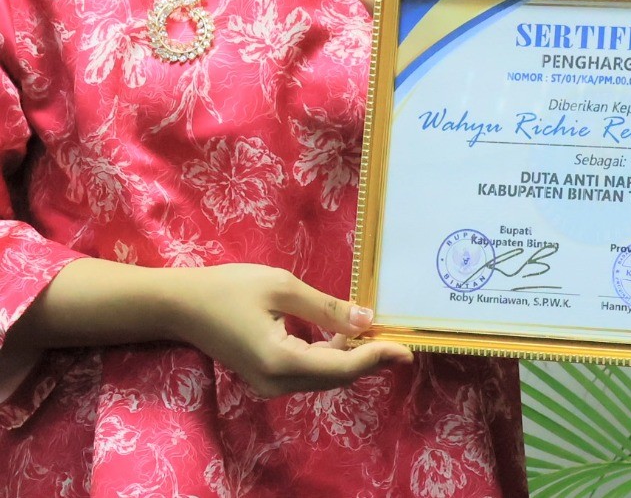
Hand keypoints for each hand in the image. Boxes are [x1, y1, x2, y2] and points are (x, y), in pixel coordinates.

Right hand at [166, 263, 412, 398]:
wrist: (182, 305)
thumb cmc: (231, 288)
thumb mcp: (284, 288)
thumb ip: (327, 308)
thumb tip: (367, 320)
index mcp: (281, 361)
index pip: (342, 366)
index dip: (377, 357)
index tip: (407, 349)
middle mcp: (276, 382)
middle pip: (336, 377)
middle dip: (370, 360)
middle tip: (402, 342)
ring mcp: (269, 383)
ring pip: (323, 377)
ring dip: (352, 357)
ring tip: (379, 334)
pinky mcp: (266, 376)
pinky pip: (308, 371)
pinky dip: (332, 356)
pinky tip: (345, 335)